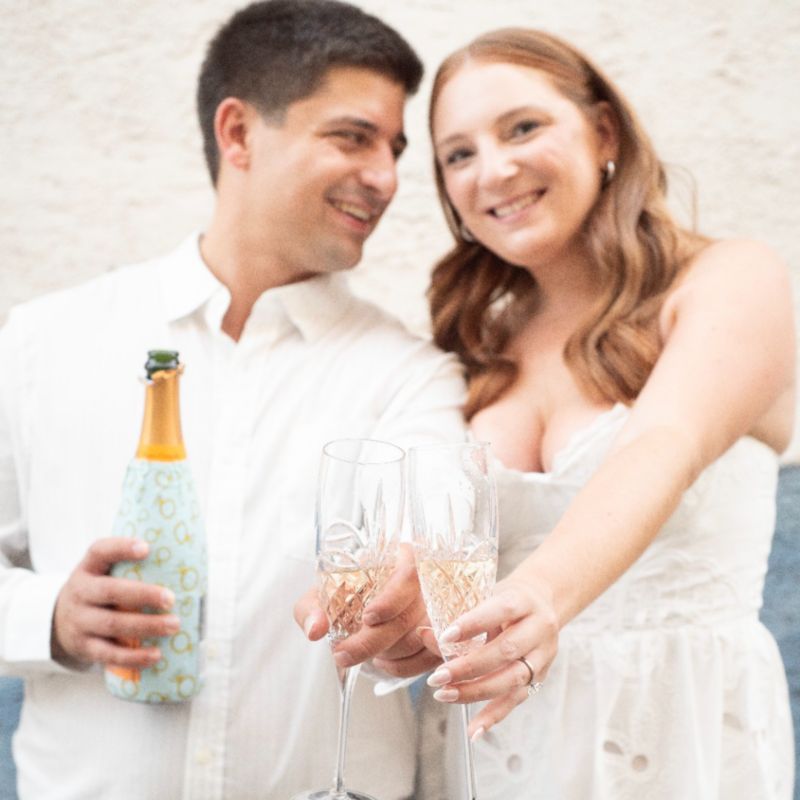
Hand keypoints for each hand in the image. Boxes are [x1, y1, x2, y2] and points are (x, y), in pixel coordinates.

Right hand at [51, 538, 179, 668]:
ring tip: (173, 625)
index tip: (146, 548)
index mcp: (88, 569)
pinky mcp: (84, 647)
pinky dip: (133, 657)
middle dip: (142, 594)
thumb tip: (188, 564)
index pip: (99, 551)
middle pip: (109, 591)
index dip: (121, 548)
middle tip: (170, 599)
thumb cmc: (99, 592)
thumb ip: (130, 567)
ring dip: (145, 626)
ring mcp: (79, 622)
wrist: (58, 622)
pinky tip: (156, 655)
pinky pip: (108, 654)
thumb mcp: (103, 573)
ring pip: (112, 624)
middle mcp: (80, 593)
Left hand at [294, 543, 441, 676]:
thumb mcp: (322, 595)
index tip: (367, 617)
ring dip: (386, 653)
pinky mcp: (440, 636)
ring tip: (359, 651)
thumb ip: (311, 608)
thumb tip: (315, 630)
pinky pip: (426, 659)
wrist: (360, 607)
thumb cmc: (344, 595)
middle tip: (342, 654)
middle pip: (410, 613)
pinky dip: (401, 668)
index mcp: (401, 559)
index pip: (408, 575)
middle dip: (374, 640)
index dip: (391, 599)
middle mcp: (425, 582)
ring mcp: (437, 611)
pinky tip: (381, 662)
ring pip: (419, 639)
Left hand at [423, 574, 558, 737]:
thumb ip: (456, 617)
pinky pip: (516, 700)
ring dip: (476, 691)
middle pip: (506, 651)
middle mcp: (538, 628)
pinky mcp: (540, 677)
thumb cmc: (505, 600)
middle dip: (469, 667)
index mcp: (524, 601)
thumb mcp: (485, 598)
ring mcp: (543, 655)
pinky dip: (494, 716)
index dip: (473, 624)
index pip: (500, 611)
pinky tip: (474, 730)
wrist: (542, 603)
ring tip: (445, 695)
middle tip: (437, 677)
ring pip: (513, 679)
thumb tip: (423, 633)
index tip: (445, 637)